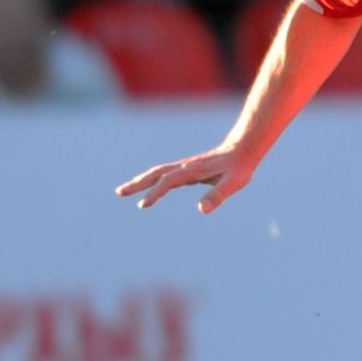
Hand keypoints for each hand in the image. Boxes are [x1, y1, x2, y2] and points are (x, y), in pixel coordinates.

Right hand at [116, 146, 254, 213]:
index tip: (143, 204)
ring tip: (124, 191)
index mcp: (192, 171)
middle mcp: (185, 167)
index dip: (155, 193)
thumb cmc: (239, 168)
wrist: (242, 150)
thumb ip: (218, 196)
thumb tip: (202, 210)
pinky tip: (149, 188)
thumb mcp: (233, 183)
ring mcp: (184, 167)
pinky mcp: (187, 170)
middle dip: (137, 183)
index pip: (168, 182)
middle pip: (156, 174)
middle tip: (119, 193)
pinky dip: (153, 180)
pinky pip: (165, 175)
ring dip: (140, 181)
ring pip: (158, 173)